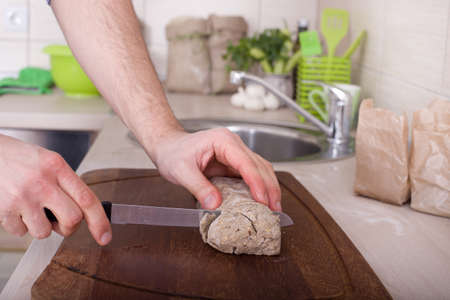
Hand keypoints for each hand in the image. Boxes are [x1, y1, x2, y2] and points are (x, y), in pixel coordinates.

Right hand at [0, 134, 111, 244]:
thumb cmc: (17, 158)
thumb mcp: (48, 161)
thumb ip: (65, 183)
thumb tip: (82, 211)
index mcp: (57, 167)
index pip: (87, 199)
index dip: (100, 221)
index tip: (105, 236)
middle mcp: (42, 182)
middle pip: (72, 220)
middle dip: (68, 227)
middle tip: (59, 221)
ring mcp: (23, 196)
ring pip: (44, 232)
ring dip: (40, 227)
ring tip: (31, 209)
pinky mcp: (5, 209)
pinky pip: (20, 232)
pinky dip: (19, 226)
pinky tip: (15, 208)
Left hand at [151, 128, 281, 210]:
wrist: (168, 147)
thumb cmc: (173, 153)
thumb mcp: (181, 171)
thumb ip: (198, 187)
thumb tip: (216, 204)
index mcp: (223, 141)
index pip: (246, 162)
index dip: (257, 182)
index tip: (263, 200)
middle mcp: (233, 144)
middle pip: (260, 165)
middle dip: (269, 187)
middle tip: (275, 209)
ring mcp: (236, 153)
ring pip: (261, 169)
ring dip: (269, 188)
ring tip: (274, 208)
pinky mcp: (234, 163)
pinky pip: (252, 174)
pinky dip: (260, 187)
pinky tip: (264, 201)